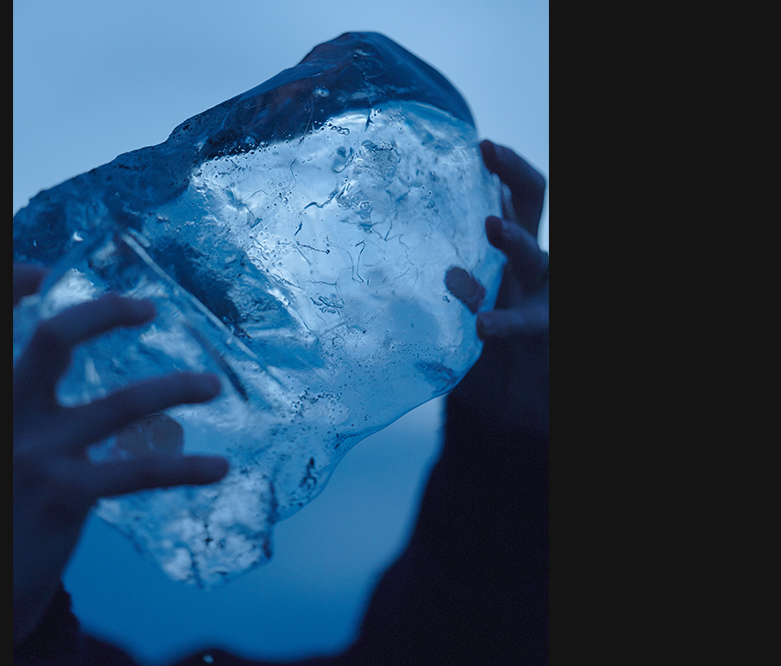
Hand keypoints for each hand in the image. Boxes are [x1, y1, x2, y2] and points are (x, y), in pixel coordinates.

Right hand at [13, 264, 227, 642]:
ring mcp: (36, 454)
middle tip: (148, 308)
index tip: (39, 272)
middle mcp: (7, 416)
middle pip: (53, 340)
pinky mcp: (66, 495)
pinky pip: (140, 470)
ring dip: (173, 388)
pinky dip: (185, 467)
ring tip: (211, 385)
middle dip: (102, 314)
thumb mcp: (4, 449)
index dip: (9, 286)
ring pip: (119, 404)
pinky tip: (219, 468)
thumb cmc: (3, 509)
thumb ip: (28, 412)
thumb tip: (82, 391)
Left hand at [446, 141, 548, 442]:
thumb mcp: (443, 305)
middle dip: (514, 174)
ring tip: (492, 227)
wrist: (506, 407)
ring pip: (535, 257)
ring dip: (513, 239)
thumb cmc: (466, 345)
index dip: (501, 165)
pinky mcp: (541, 333)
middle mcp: (526, 263)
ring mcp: (538, 296)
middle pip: (532, 203)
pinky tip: (481, 323)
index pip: (511, 193)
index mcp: (503, 248)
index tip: (477, 141)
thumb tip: (352, 252)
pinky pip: (526, 322)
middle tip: (491, 152)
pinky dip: (503, 320)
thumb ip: (418, 280)